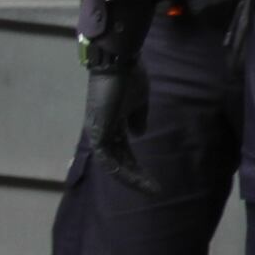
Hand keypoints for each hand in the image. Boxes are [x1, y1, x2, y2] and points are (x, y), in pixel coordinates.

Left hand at [79, 36, 156, 193]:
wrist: (119, 64)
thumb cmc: (130, 78)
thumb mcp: (138, 101)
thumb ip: (137, 119)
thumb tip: (138, 134)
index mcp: (113, 125)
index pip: (124, 153)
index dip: (137, 167)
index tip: (154, 180)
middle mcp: (104, 132)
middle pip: (119, 162)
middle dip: (136, 178)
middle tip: (154, 190)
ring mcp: (100, 133)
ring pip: (113, 165)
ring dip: (131, 178)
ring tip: (148, 187)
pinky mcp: (99, 132)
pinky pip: (109, 159)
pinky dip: (122, 170)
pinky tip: (137, 177)